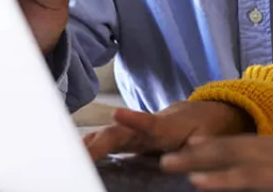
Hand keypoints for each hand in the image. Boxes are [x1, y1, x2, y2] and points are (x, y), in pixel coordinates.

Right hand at [84, 101, 254, 161]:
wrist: (205, 113)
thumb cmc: (203, 128)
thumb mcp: (205, 141)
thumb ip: (193, 151)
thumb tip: (178, 159)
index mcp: (165, 127)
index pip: (148, 123)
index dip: (134, 120)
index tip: (117, 115)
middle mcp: (144, 128)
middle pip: (117, 134)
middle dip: (98, 143)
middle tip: (80, 155)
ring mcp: (135, 132)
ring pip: (107, 137)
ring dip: (88, 145)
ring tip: (67, 157)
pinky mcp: (131, 138)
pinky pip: (109, 141)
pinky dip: (91, 146)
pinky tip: (75, 154)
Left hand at [160, 135, 272, 191]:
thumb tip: (272, 179)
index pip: (241, 145)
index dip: (211, 146)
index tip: (186, 148)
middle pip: (229, 148)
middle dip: (195, 153)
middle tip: (163, 157)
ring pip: (232, 160)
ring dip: (198, 162)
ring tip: (169, 166)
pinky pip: (252, 181)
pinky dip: (226, 180)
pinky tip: (203, 183)